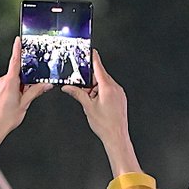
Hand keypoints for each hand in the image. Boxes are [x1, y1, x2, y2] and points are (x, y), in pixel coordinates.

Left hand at [0, 38, 52, 167]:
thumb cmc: (6, 118)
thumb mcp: (25, 104)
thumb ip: (35, 91)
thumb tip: (46, 84)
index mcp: (9, 82)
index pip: (14, 61)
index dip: (17, 49)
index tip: (18, 39)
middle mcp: (2, 81)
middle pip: (17, 73)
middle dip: (26, 79)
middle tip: (29, 90)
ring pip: (14, 80)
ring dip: (21, 87)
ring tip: (21, 100)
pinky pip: (9, 85)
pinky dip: (15, 89)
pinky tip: (16, 101)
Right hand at [62, 51, 140, 175]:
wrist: (116, 137)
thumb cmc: (105, 125)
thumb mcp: (87, 107)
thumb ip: (77, 94)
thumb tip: (68, 87)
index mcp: (107, 87)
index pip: (99, 66)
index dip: (93, 58)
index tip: (89, 51)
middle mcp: (115, 88)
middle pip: (100, 76)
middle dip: (90, 81)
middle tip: (82, 89)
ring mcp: (119, 93)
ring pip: (104, 84)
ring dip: (95, 89)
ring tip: (91, 101)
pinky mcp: (120, 98)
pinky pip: (109, 90)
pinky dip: (101, 93)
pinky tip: (97, 103)